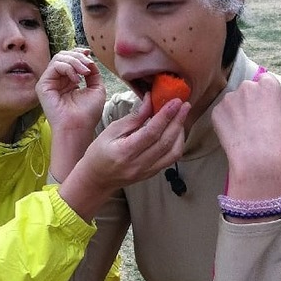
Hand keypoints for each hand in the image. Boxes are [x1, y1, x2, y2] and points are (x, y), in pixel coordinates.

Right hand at [36, 49, 105, 133]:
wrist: (79, 127)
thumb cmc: (88, 113)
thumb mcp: (97, 88)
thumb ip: (94, 73)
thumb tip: (90, 59)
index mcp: (69, 80)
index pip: (70, 58)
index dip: (79, 53)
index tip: (89, 54)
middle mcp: (58, 80)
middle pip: (64, 55)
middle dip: (78, 56)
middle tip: (88, 65)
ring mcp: (49, 82)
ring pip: (59, 58)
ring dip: (75, 61)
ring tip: (84, 73)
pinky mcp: (43, 85)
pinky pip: (54, 66)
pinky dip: (68, 69)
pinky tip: (76, 80)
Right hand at [59, 95, 189, 220]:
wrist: (96, 179)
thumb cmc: (98, 153)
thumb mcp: (110, 131)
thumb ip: (133, 118)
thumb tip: (151, 101)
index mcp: (125, 152)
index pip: (151, 132)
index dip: (165, 115)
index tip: (175, 101)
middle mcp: (138, 164)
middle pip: (165, 141)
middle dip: (178, 121)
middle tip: (184, 105)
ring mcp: (147, 171)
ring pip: (173, 152)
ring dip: (180, 133)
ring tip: (181, 116)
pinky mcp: (152, 174)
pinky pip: (171, 159)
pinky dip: (177, 143)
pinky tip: (176, 131)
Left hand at [212, 73, 280, 197]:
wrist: (256, 160)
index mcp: (268, 85)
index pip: (266, 80)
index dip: (267, 93)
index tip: (268, 106)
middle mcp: (246, 87)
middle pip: (248, 89)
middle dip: (252, 100)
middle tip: (257, 119)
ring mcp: (229, 99)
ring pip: (233, 100)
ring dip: (238, 109)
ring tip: (245, 128)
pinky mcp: (216, 112)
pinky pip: (221, 113)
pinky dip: (226, 120)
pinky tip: (234, 133)